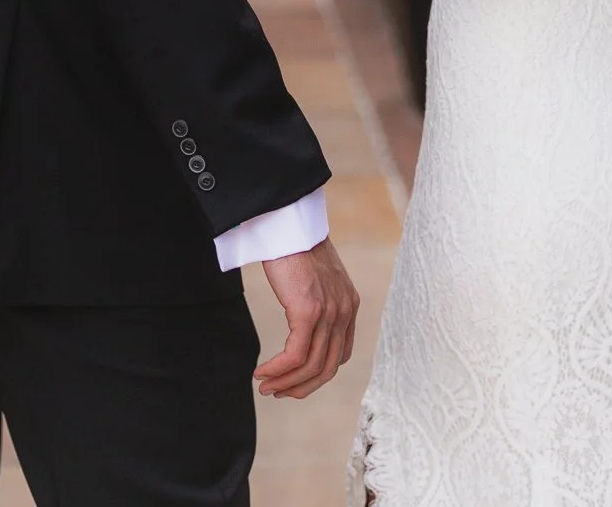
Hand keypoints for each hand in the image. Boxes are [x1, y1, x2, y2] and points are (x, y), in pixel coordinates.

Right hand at [255, 235, 359, 398]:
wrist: (286, 218)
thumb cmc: (294, 241)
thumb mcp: (315, 275)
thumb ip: (317, 298)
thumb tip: (303, 317)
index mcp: (349, 303)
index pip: (339, 354)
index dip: (316, 374)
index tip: (294, 380)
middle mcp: (345, 311)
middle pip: (327, 368)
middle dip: (301, 386)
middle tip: (278, 392)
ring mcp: (329, 312)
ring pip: (311, 366)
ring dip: (286, 382)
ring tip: (265, 386)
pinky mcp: (308, 311)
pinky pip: (295, 355)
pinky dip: (278, 370)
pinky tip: (262, 373)